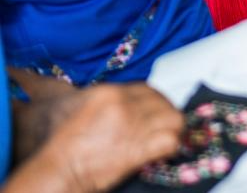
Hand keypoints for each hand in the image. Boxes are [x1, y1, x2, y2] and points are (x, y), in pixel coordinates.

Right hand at [21, 84, 182, 192]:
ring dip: (173, 130)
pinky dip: (171, 147)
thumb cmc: (65, 145)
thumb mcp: (83, 109)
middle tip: (165, 128)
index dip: (156, 102)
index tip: (156, 114)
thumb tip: (132, 104)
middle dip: (167, 115)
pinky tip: (163, 153)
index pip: (147, 90)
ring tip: (167, 139)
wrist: (58, 170)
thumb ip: (109, 101)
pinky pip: (170, 141)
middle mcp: (124, 104)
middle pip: (163, 102)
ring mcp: (132, 124)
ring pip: (174, 118)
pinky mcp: (138, 147)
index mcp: (109, 92)